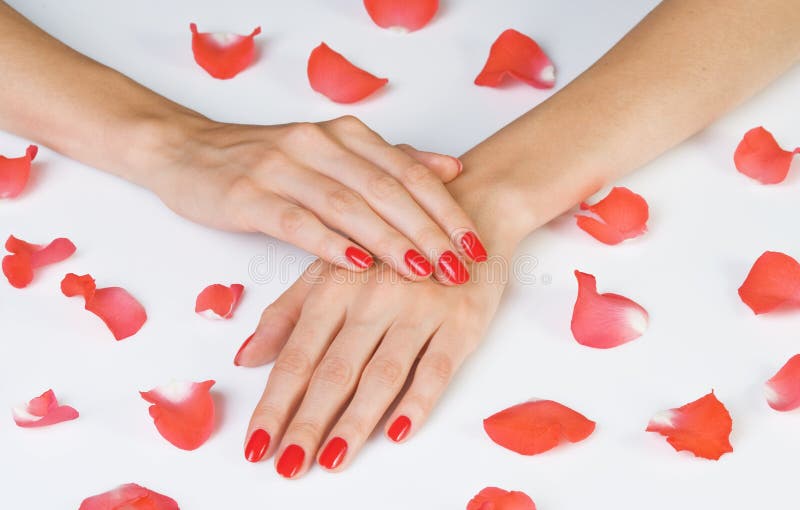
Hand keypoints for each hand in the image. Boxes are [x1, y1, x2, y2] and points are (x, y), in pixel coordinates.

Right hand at [150, 115, 486, 283]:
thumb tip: (451, 170)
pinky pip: (297, 221)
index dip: (446, 208)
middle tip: (461, 266)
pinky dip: (330, 243)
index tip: (476, 243)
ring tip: (423, 271)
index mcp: (346, 135)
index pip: (408, 172)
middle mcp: (319, 144)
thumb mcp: (333, 154)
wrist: (188, 151)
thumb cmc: (268, 161)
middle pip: (386, 189)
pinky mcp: (249, 194)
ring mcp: (282, 167)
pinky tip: (357, 266)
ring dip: (389, 240)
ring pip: (348, 205)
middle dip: (428, 230)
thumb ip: (390, 160)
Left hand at [236, 258, 506, 475]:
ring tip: (332, 460)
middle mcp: (373, 298)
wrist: (469, 211)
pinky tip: (398, 432)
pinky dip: (419, 400)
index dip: (275, 402)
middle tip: (287, 467)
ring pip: (382, 373)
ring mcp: (419, 310)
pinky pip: (438, 366)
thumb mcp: (332, 267)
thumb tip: (246, 357)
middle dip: (308, 423)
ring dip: (355, 421)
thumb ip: (287, 312)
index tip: (256, 443)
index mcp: (335, 287)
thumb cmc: (391, 246)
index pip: (298, 355)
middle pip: (334, 370)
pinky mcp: (462, 321)